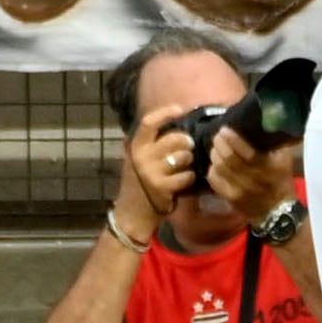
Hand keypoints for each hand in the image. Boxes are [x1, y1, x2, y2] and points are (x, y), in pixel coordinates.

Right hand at [118, 103, 194, 236]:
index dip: (166, 112)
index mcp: (136, 146)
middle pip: (176, 138)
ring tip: (183, 168)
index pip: (149, 122)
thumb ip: (153, 144)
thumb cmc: (140, 183)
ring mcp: (152, 172)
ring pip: (184, 156)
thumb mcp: (139, 159)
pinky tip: (183, 182)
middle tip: (189, 148)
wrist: (131, 213)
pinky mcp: (162, 187)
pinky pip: (187, 175)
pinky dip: (189, 178)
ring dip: (189, 162)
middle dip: (187, 142)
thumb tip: (177, 126)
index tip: (180, 108)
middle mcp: (142, 156)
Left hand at [206, 127, 299, 221]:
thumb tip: (264, 124)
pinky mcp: (230, 199)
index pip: (247, 153)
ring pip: (219, 168)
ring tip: (215, 146)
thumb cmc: (281, 181)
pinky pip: (214, 181)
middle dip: (220, 144)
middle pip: (229, 159)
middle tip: (218, 135)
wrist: (277, 212)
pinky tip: (215, 163)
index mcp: (268, 169)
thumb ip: (275, 143)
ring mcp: (239, 191)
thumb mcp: (284, 160)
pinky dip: (212, 169)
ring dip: (215, 154)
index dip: (233, 140)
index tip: (225, 129)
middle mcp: (253, 180)